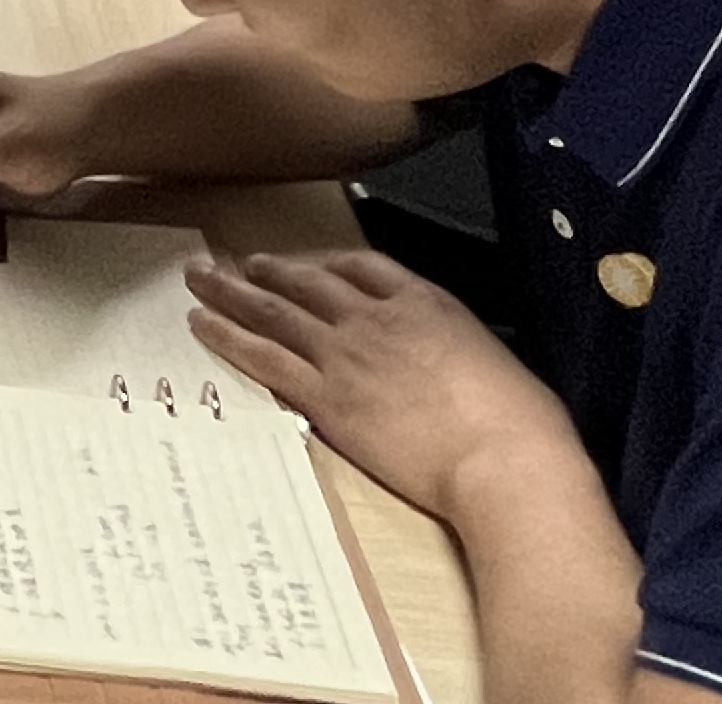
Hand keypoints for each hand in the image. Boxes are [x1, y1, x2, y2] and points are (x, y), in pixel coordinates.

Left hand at [184, 251, 592, 524]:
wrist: (504, 460)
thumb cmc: (521, 425)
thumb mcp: (496, 365)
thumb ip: (460, 357)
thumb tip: (456, 371)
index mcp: (425, 303)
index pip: (362, 266)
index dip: (325, 264)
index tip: (304, 264)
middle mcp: (376, 319)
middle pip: (306, 280)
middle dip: (266, 268)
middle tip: (233, 261)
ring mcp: (346, 354)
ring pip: (273, 311)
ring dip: (230, 291)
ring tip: (201, 279)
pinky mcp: (326, 397)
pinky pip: (265, 359)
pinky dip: (229, 338)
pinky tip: (203, 325)